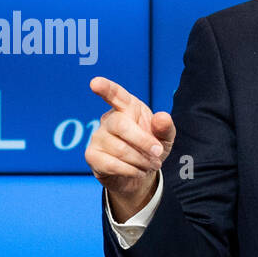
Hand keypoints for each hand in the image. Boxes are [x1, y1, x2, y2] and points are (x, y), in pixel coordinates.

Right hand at [85, 77, 175, 220]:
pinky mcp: (92, 155)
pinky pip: (111, 164)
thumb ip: (165, 127)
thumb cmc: (150, 149)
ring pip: (119, 148)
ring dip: (141, 160)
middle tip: (158, 153)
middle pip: (121, 125)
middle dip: (143, 142)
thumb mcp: (165, 138)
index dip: (106, 88)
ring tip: (151, 164)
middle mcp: (109, 119)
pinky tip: (138, 171)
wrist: (139, 174)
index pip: (115, 94)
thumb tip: (162, 117)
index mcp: (128, 107)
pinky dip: (130, 170)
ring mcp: (98, 137)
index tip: (95, 83)